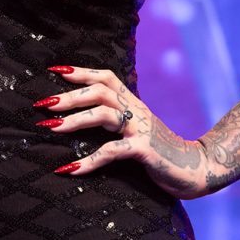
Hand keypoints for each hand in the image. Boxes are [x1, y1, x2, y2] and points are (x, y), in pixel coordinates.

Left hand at [36, 66, 210, 198]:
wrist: (197, 169)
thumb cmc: (161, 151)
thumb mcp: (138, 129)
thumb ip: (118, 120)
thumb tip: (86, 116)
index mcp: (134, 103)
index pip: (106, 77)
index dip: (81, 71)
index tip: (54, 70)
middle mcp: (136, 110)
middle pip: (99, 91)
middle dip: (69, 96)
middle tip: (42, 104)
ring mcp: (141, 129)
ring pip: (104, 114)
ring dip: (74, 120)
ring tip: (50, 128)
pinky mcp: (145, 150)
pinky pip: (113, 151)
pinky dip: (89, 160)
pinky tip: (70, 169)